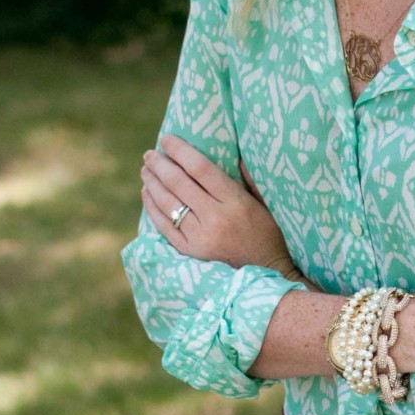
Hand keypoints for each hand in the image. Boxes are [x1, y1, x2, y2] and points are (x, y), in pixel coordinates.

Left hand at [141, 133, 300, 277]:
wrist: (268, 275)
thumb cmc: (268, 235)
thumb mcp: (266, 204)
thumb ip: (249, 178)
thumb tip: (234, 151)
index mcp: (235, 202)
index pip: (201, 169)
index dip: (181, 151)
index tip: (167, 139)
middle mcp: (215, 219)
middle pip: (179, 184)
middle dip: (161, 165)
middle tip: (150, 154)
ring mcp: (200, 238)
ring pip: (168, 204)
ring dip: (153, 183)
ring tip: (146, 170)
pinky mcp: (191, 253)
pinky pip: (165, 227)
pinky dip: (152, 208)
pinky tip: (147, 194)